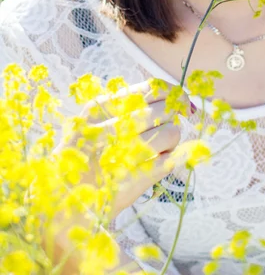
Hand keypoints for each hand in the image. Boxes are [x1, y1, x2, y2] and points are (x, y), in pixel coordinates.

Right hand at [56, 79, 190, 219]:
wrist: (59, 201)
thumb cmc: (82, 155)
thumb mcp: (94, 121)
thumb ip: (127, 106)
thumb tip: (172, 97)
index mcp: (100, 108)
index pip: (151, 88)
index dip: (172, 94)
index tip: (179, 101)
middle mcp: (110, 127)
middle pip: (164, 110)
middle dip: (173, 117)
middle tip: (167, 126)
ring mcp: (121, 154)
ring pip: (171, 133)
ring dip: (172, 140)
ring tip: (161, 148)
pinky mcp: (132, 181)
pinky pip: (169, 161)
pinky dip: (173, 159)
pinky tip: (163, 161)